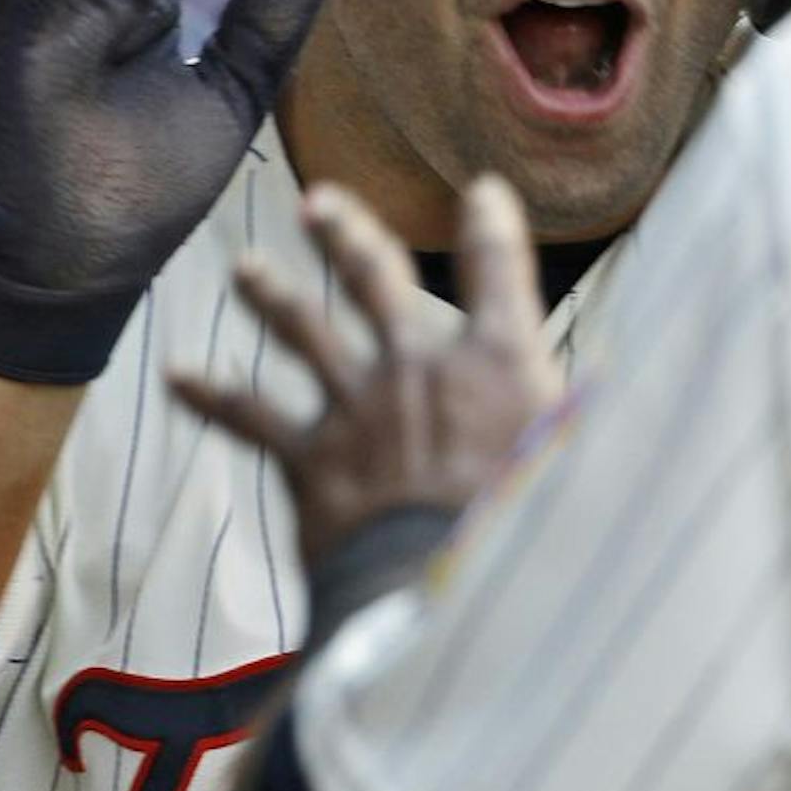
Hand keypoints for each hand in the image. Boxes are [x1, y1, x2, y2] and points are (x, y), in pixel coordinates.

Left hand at [174, 178, 563, 571]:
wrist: (440, 598)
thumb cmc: (529, 538)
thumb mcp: (580, 465)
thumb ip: (585, 419)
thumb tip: (616, 392)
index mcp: (498, 361)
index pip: (500, 270)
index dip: (492, 224)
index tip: (483, 192)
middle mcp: (419, 364)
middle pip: (375, 277)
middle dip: (346, 233)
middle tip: (317, 202)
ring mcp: (357, 405)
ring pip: (304, 329)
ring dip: (272, 295)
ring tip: (245, 269)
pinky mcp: (311, 457)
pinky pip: (250, 418)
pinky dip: (210, 396)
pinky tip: (174, 376)